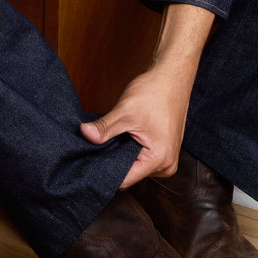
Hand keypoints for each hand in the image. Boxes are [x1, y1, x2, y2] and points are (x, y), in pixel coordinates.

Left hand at [80, 3, 215, 186]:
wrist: (172, 77)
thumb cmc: (155, 92)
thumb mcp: (125, 111)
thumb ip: (104, 128)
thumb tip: (85, 134)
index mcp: (159, 159)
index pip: (125, 180)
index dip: (105, 172)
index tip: (89, 163)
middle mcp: (166, 165)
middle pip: (130, 174)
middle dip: (113, 161)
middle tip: (97, 146)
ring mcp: (167, 159)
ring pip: (135, 166)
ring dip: (122, 154)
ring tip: (114, 137)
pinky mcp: (164, 151)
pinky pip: (142, 158)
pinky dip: (130, 149)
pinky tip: (124, 136)